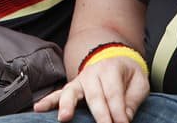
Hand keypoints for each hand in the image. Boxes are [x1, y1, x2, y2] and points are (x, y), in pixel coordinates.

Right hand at [33, 56, 148, 122]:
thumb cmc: (127, 75)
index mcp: (111, 69)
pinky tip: (37, 108)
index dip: (117, 111)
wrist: (114, 59)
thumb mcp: (139, 83)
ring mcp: (79, 80)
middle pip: (94, 95)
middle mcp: (92, 73)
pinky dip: (48, 102)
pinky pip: (58, 94)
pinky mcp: (71, 88)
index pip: (113, 93)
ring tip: (64, 118)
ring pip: (71, 92)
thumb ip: (132, 100)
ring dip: (67, 106)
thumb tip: (123, 118)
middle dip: (99, 114)